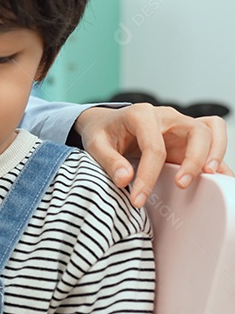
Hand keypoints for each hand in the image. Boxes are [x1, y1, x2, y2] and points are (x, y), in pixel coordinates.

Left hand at [74, 104, 232, 206]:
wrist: (106, 123)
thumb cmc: (103, 132)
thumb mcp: (95, 144)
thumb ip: (109, 161)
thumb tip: (125, 179)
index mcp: (141, 115)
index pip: (153, 146)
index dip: (148, 175)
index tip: (138, 199)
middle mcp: (166, 116)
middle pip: (195, 131)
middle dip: (194, 159)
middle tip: (182, 184)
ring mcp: (179, 125)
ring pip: (211, 130)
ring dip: (215, 153)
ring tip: (210, 176)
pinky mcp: (186, 138)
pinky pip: (213, 138)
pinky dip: (218, 155)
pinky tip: (219, 177)